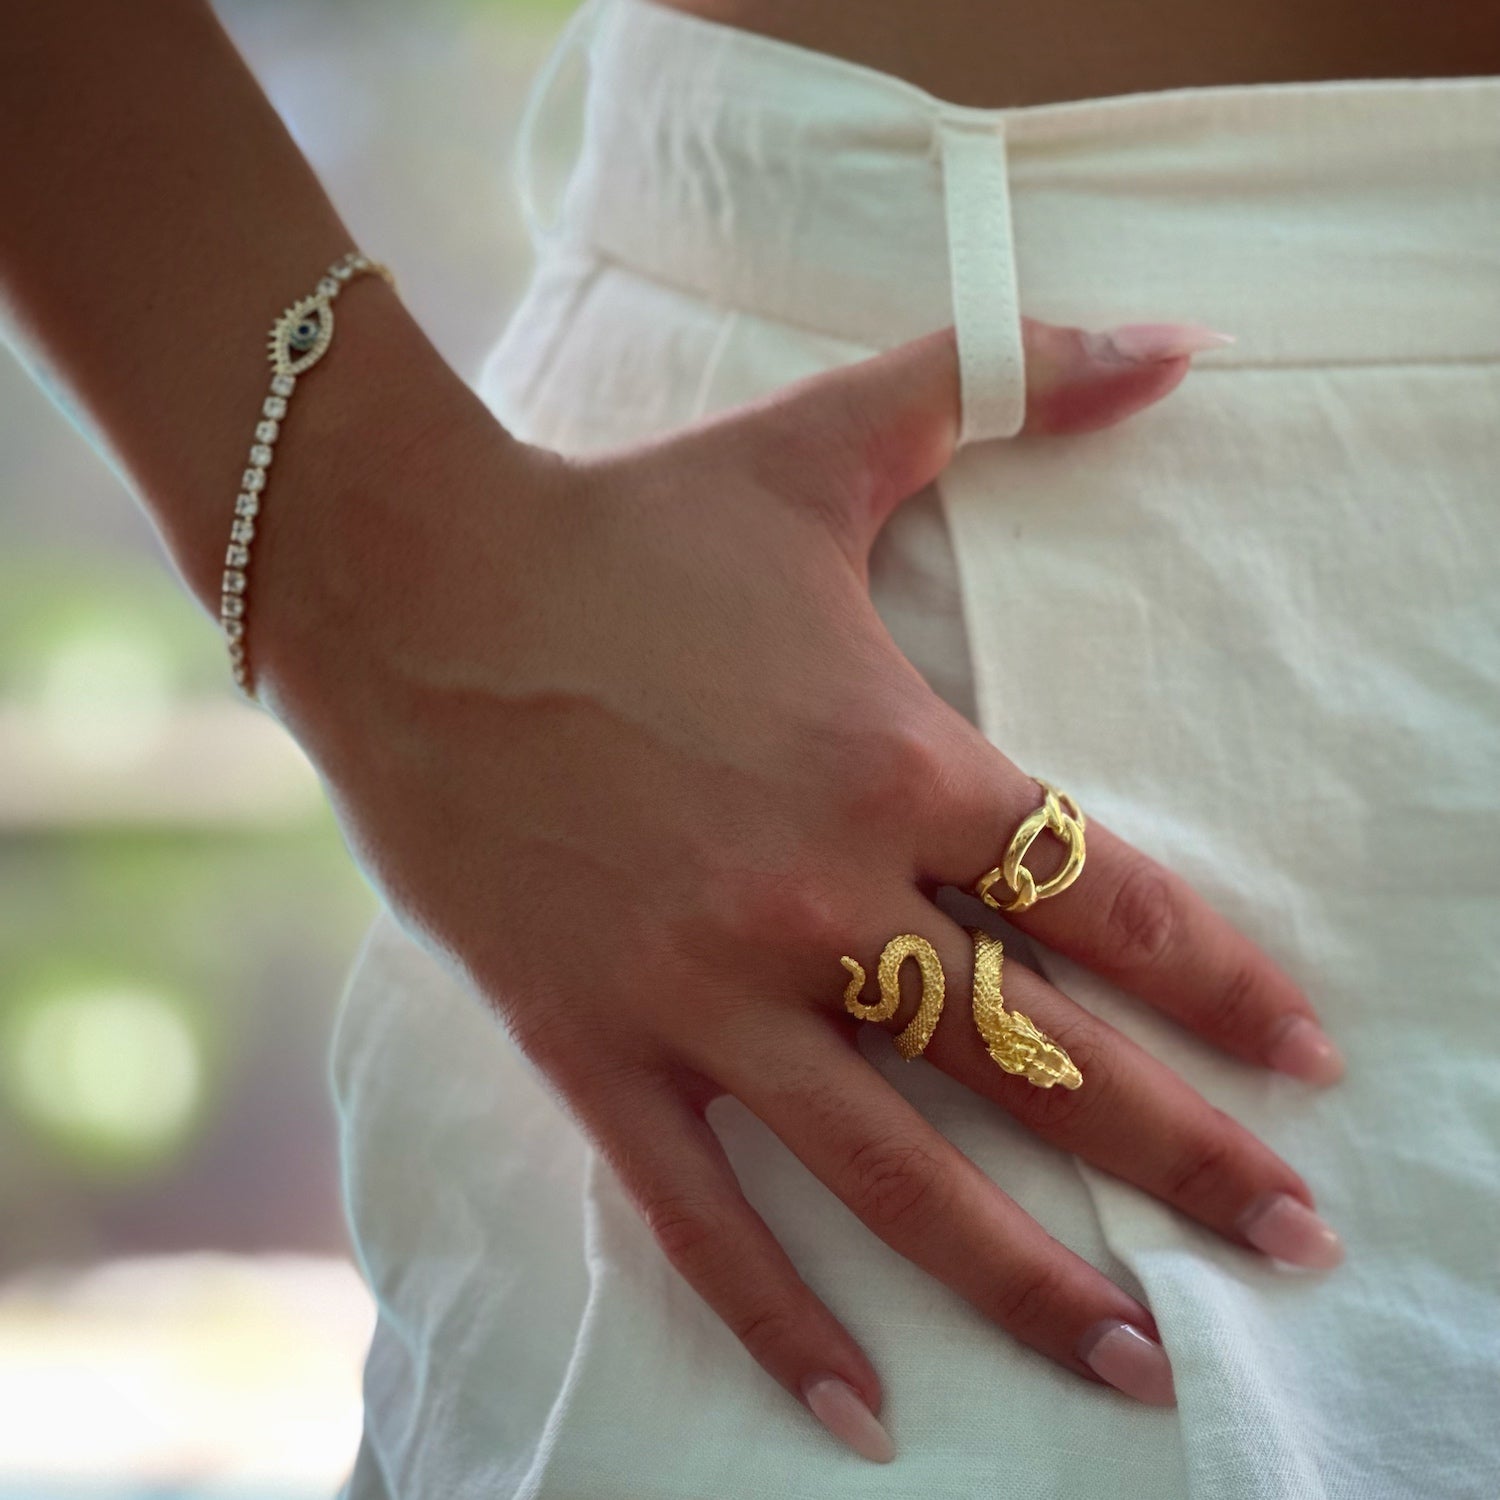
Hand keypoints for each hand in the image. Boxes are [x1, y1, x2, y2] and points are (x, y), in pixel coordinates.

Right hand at [257, 316, 1342, 1458]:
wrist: (416, 586)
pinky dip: (779, 1316)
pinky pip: (699, 1210)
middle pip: (1039, 1056)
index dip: (1222, 984)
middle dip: (1183, 1154)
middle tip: (1296, 1239)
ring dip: (1028, 1274)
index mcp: (893, 762)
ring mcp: (703, 985)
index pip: (1105, 899)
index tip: (1304, 1060)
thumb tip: (1170, 338)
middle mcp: (818, 897)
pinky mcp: (593, 1040)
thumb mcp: (824, 447)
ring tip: (1134, 1363)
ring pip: (896, 1165)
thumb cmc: (627, 524)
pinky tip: (863, 1408)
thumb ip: (1003, 383)